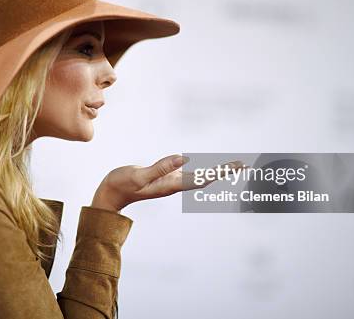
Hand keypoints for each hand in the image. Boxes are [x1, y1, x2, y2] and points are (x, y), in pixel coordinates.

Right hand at [91, 155, 246, 211]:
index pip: (202, 178)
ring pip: (198, 177)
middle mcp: (174, 185)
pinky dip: (200, 171)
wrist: (110, 194)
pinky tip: (205, 170)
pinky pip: (187, 174)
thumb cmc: (121, 185)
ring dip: (214, 172)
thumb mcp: (139, 175)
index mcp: (171, 185)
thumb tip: (182, 159)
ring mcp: (169, 182)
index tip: (236, 166)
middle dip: (223, 171)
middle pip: (204, 178)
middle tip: (243, 164)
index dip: (220, 172)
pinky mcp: (163, 178)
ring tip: (231, 167)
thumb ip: (159, 168)